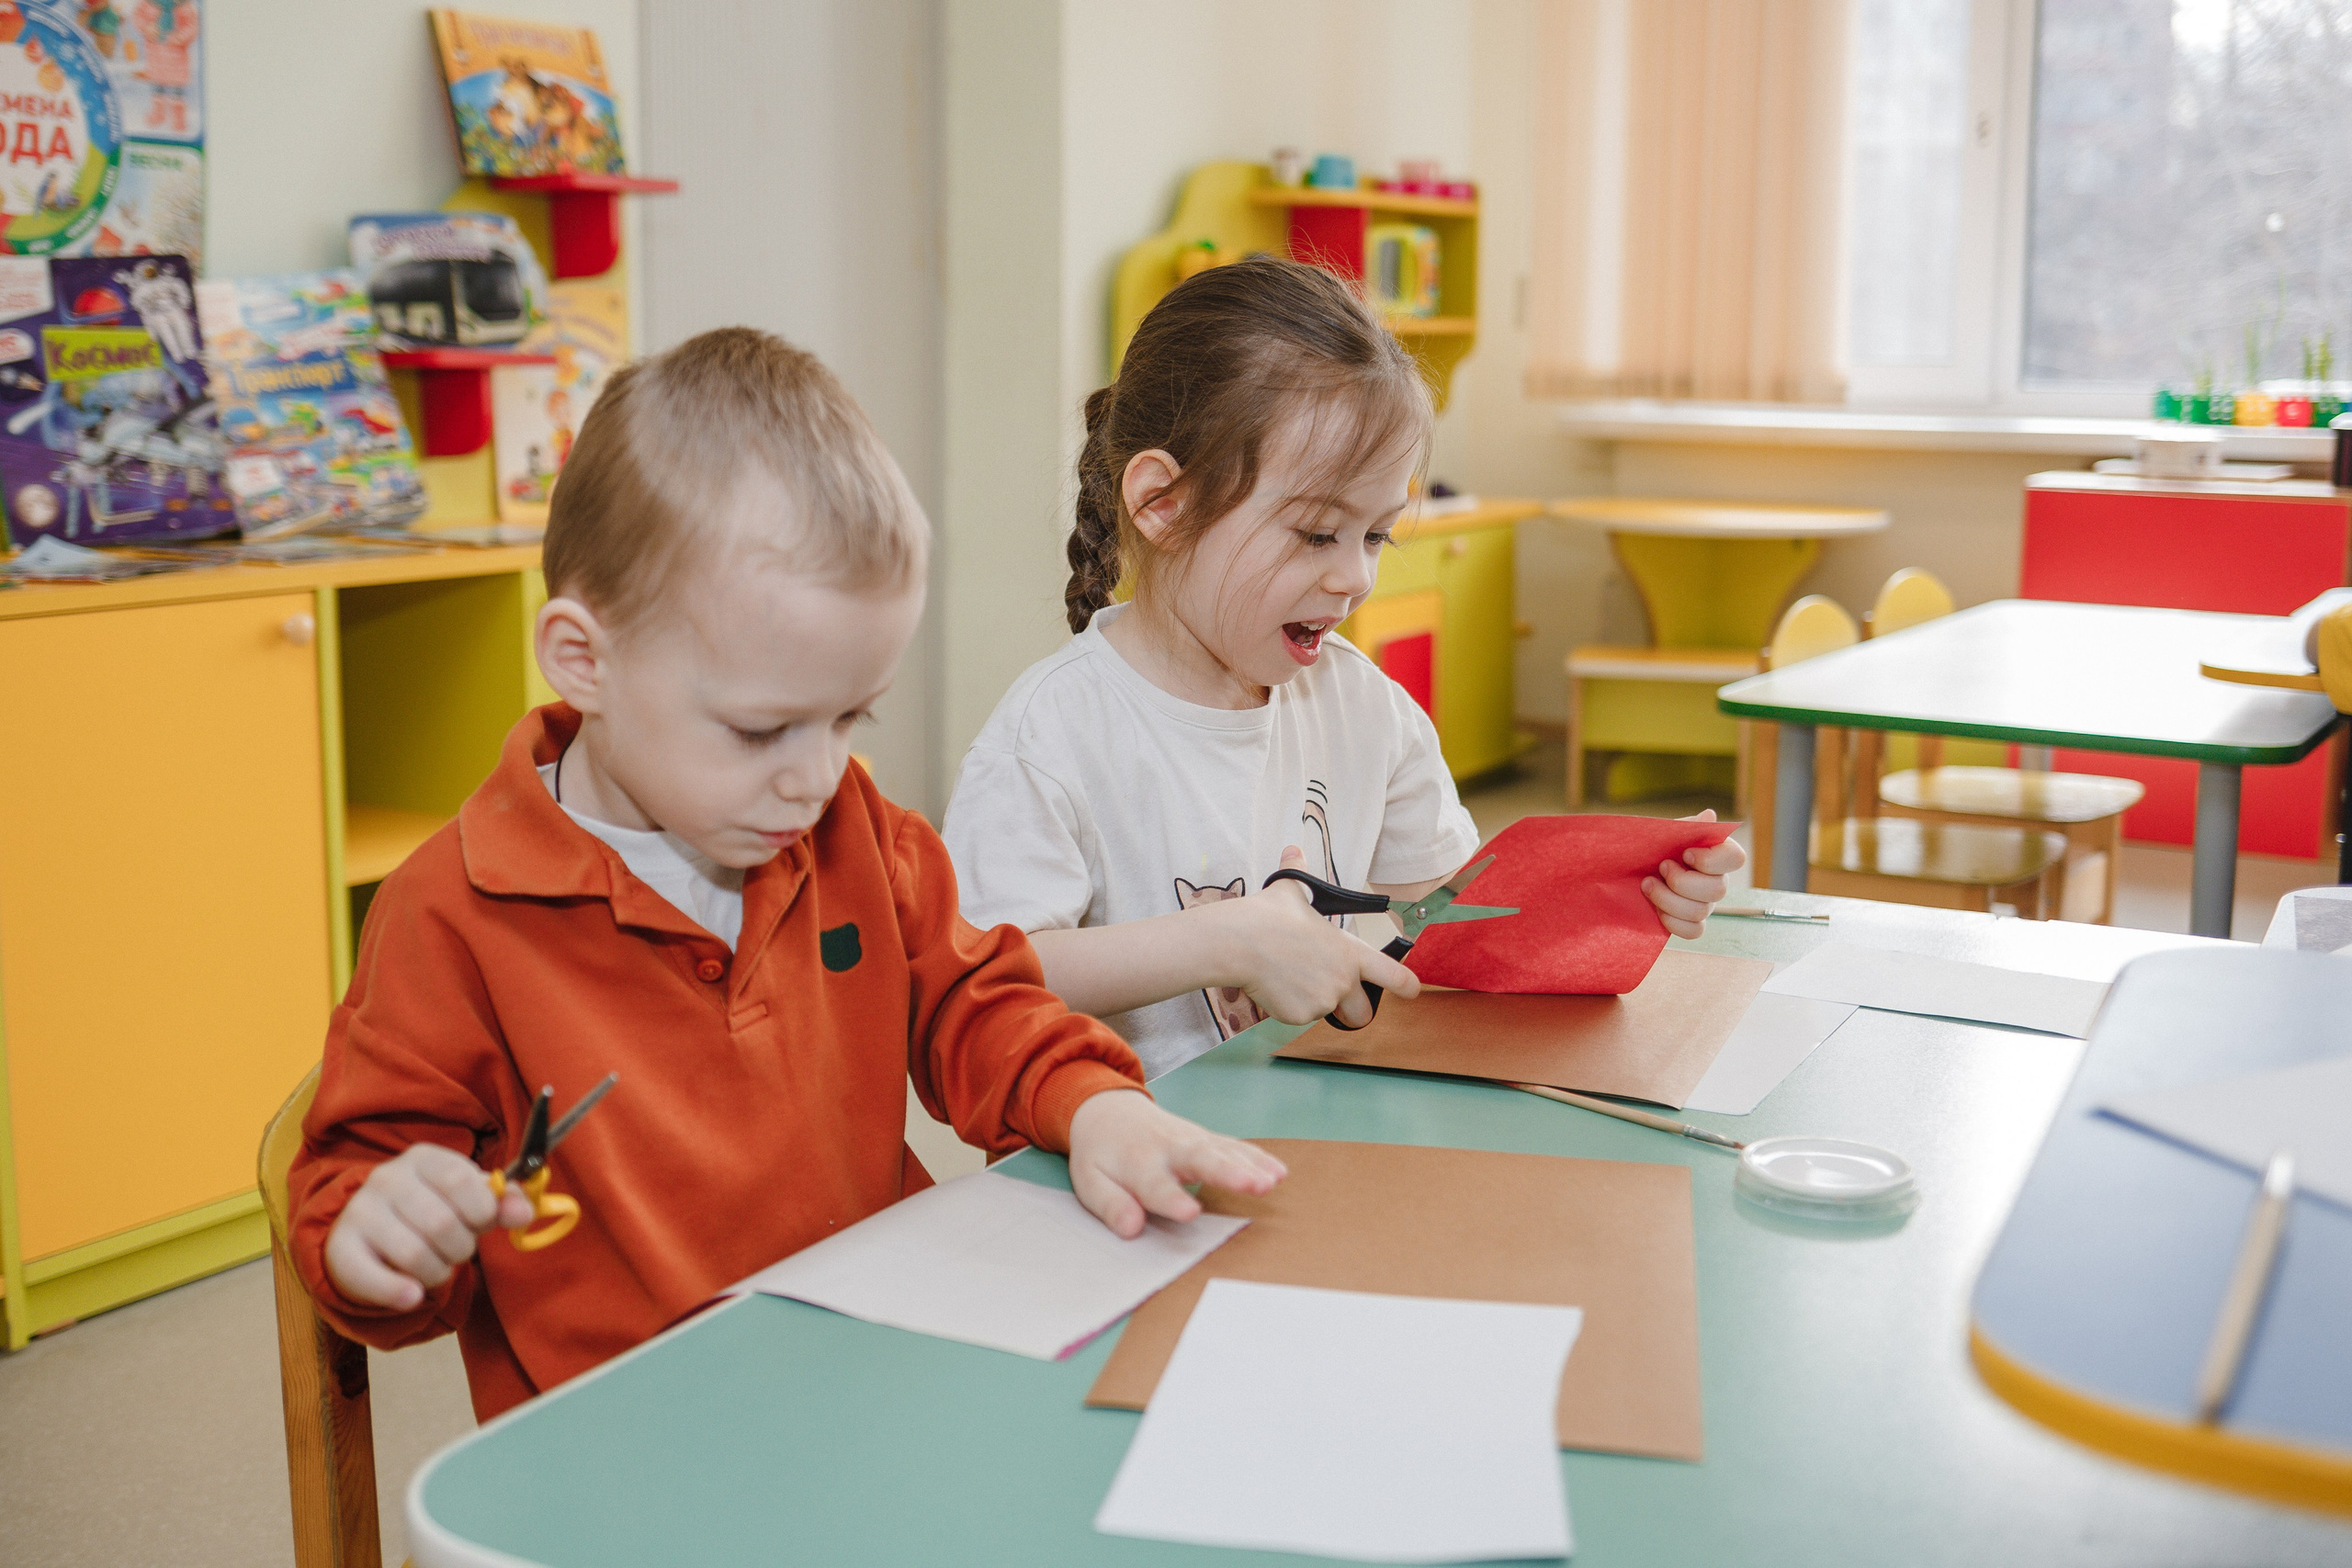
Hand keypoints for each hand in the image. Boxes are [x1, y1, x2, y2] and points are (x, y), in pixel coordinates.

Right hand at [323, 1143, 535, 1309]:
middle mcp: (386, 1178)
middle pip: (442, 1223)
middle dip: (461, 1248)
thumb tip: (524, 1213)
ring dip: (436, 1273)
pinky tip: (412, 1295)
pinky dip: (400, 1294)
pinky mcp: (341, 1250)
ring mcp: (360, 1213)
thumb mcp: (468, 1200)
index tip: (480, 1223)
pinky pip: (375, 1280)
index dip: (481, 1210)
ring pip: (415, 1255)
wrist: (368, 1232)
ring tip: (433, 1266)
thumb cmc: (430, 1211)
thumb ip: (502, 1203)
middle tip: (454, 1250)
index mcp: (423, 1158)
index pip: (462, 1179)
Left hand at [1067, 1090, 1287, 1237]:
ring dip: (1251, 1166)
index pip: (1155, 1184)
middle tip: (1253, 1186)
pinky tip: (1279, 1172)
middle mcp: (1170, 1149)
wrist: (1110, 1111)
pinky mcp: (1207, 1139)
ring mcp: (1193, 1140)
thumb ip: (1110, 1205)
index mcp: (1137, 1163)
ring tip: (1273, 1182)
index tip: (1190, 1213)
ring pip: (1224, 1151)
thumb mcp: (1090, 1181)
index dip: (1172, 1199)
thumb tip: (1131, 1228)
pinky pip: (1235, 1147)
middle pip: (1201, 1159)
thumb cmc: (1102, 1155)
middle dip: (1228, 1173)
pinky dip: (1258, 1158)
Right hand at [1212, 846, 1418, 1026]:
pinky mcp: (1299, 1016)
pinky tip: (1274, 985)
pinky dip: (1288, 1007)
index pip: (1393, 975)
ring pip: (1323, 1011)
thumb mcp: (1290, 889)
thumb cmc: (1268, 914)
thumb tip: (1293, 850)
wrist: (1239, 942)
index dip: (1406, 984)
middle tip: (1332, 995)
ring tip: (1287, 975)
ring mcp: (1323, 1001)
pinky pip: (1298, 1016)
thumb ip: (1299, 871)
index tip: (1411, 989)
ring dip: (1312, 1001)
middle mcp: (1343, 981)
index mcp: (1351, 952)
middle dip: (1352, 1011)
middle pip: (1362, 1013)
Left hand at [1642, 809, 1747, 939]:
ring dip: (1668, 899)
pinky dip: (1671, 921)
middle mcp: (1716, 880)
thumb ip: (1686, 827)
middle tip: (1661, 867)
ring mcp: (1706, 904)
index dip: (1712, 860)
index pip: (1736, 859)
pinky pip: (1693, 931)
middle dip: (1682, 881)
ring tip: (1647, 884)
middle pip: (1718, 890)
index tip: (1685, 853)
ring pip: (1701, 912)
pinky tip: (1654, 908)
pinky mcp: (1691, 923)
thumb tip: (1710, 816)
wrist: (1626, 869)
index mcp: (1715, 854)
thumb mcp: (1664, 832)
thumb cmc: (1650, 847)